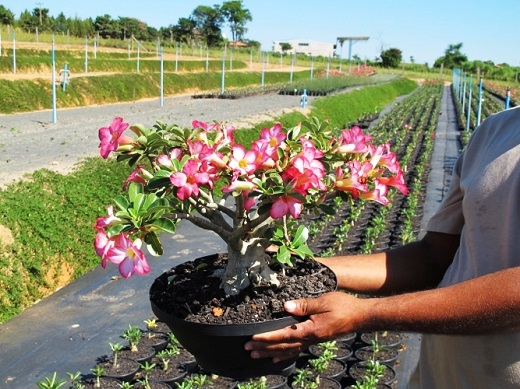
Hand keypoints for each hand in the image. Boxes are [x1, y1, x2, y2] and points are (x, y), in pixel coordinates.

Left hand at [244, 291, 364, 361]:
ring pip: (287, 350)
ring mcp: (312, 341)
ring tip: (255, 355)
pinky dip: (284, 355)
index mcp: (310, 329)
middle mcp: (310, 339)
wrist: (360, 316)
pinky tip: (275, 359)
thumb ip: (304, 305)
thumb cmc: (344, 306)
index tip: (253, 337)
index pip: (284, 335)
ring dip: (270, 353)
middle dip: (264, 347)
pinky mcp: (315, 340)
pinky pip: (296, 350)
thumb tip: (285, 306)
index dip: (267, 337)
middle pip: (282, 345)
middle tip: (247, 348)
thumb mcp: (324, 301)